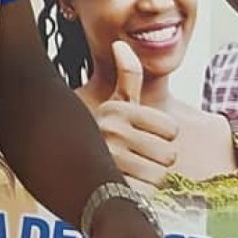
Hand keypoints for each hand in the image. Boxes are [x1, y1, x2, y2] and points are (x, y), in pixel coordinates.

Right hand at [92, 42, 178, 186]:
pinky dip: (140, 193)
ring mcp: (111, 160)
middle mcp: (112, 131)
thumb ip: (127, 75)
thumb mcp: (114, 102)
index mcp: (118, 109)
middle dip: (157, 158)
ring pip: (160, 176)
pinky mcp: (111, 186)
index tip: (145, 135)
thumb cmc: (100, 131)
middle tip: (138, 155)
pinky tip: (126, 185)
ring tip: (133, 170)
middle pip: (169, 155)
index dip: (163, 135)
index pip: (171, 129)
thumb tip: (120, 44)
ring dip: (150, 178)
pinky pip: (147, 193)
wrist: (65, 161)